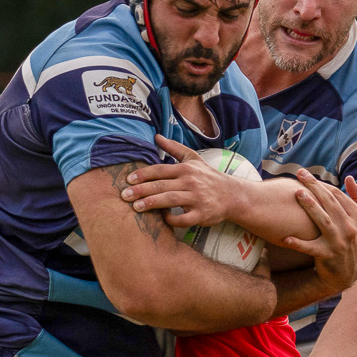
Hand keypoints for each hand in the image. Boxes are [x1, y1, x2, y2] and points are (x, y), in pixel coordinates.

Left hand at [121, 135, 250, 223]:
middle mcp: (190, 182)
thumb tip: (156, 136)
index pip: (160, 170)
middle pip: (161, 185)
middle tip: (124, 195)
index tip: (128, 180)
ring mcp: (196, 198)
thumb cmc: (209, 177)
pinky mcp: (202, 214)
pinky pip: (183, 219)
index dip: (143, 174)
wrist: (232, 195)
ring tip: (136, 208)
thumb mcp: (193, 159)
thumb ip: (173, 148)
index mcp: (186, 169)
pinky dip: (172, 220)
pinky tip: (163, 219)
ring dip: (151, 203)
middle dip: (141, 190)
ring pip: (170, 200)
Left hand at [280, 171, 356, 295]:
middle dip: (314, 187)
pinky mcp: (328, 256)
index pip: (338, 195)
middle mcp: (350, 229)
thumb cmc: (350, 242)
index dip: (321, 183)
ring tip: (297, 194)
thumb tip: (350, 178)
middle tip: (299, 175)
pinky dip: (299, 244)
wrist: (347, 274)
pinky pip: (311, 248)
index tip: (305, 174)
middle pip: (331, 203)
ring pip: (324, 221)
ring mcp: (339, 243)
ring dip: (311, 207)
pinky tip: (285, 238)